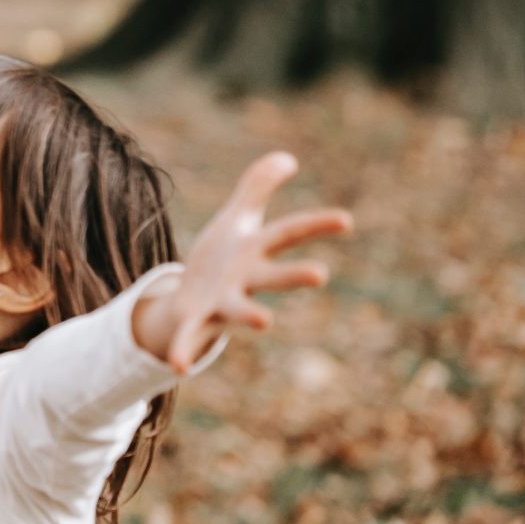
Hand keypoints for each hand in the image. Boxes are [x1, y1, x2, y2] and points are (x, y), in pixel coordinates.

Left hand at [132, 152, 353, 372]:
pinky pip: (189, 338)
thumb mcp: (237, 218)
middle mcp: (246, 279)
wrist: (192, 299)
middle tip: (320, 273)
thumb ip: (257, 187)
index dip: (316, 224)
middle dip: (294, 273)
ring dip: (251, 313)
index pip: (288, 233)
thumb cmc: (223, 257)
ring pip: (239, 308)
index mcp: (255, 251)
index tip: (346, 219)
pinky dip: (184, 350)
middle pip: (273, 274)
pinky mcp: (196, 320)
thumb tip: (286, 157)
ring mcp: (223, 302)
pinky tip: (178, 366)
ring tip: (264, 320)